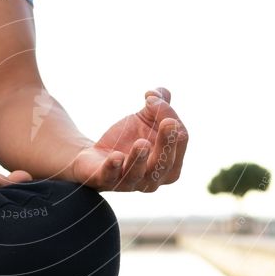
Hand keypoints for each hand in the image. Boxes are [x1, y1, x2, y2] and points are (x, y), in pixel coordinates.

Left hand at [70, 87, 187, 191]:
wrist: (94, 156)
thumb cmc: (127, 140)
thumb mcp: (144, 119)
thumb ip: (157, 104)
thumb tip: (159, 92)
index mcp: (170, 165)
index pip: (180, 140)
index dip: (169, 115)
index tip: (150, 98)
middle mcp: (153, 180)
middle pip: (165, 163)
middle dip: (167, 142)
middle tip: (168, 121)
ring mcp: (129, 183)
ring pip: (138, 173)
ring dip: (140, 157)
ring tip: (142, 143)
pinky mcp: (105, 180)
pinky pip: (110, 176)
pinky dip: (113, 167)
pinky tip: (116, 157)